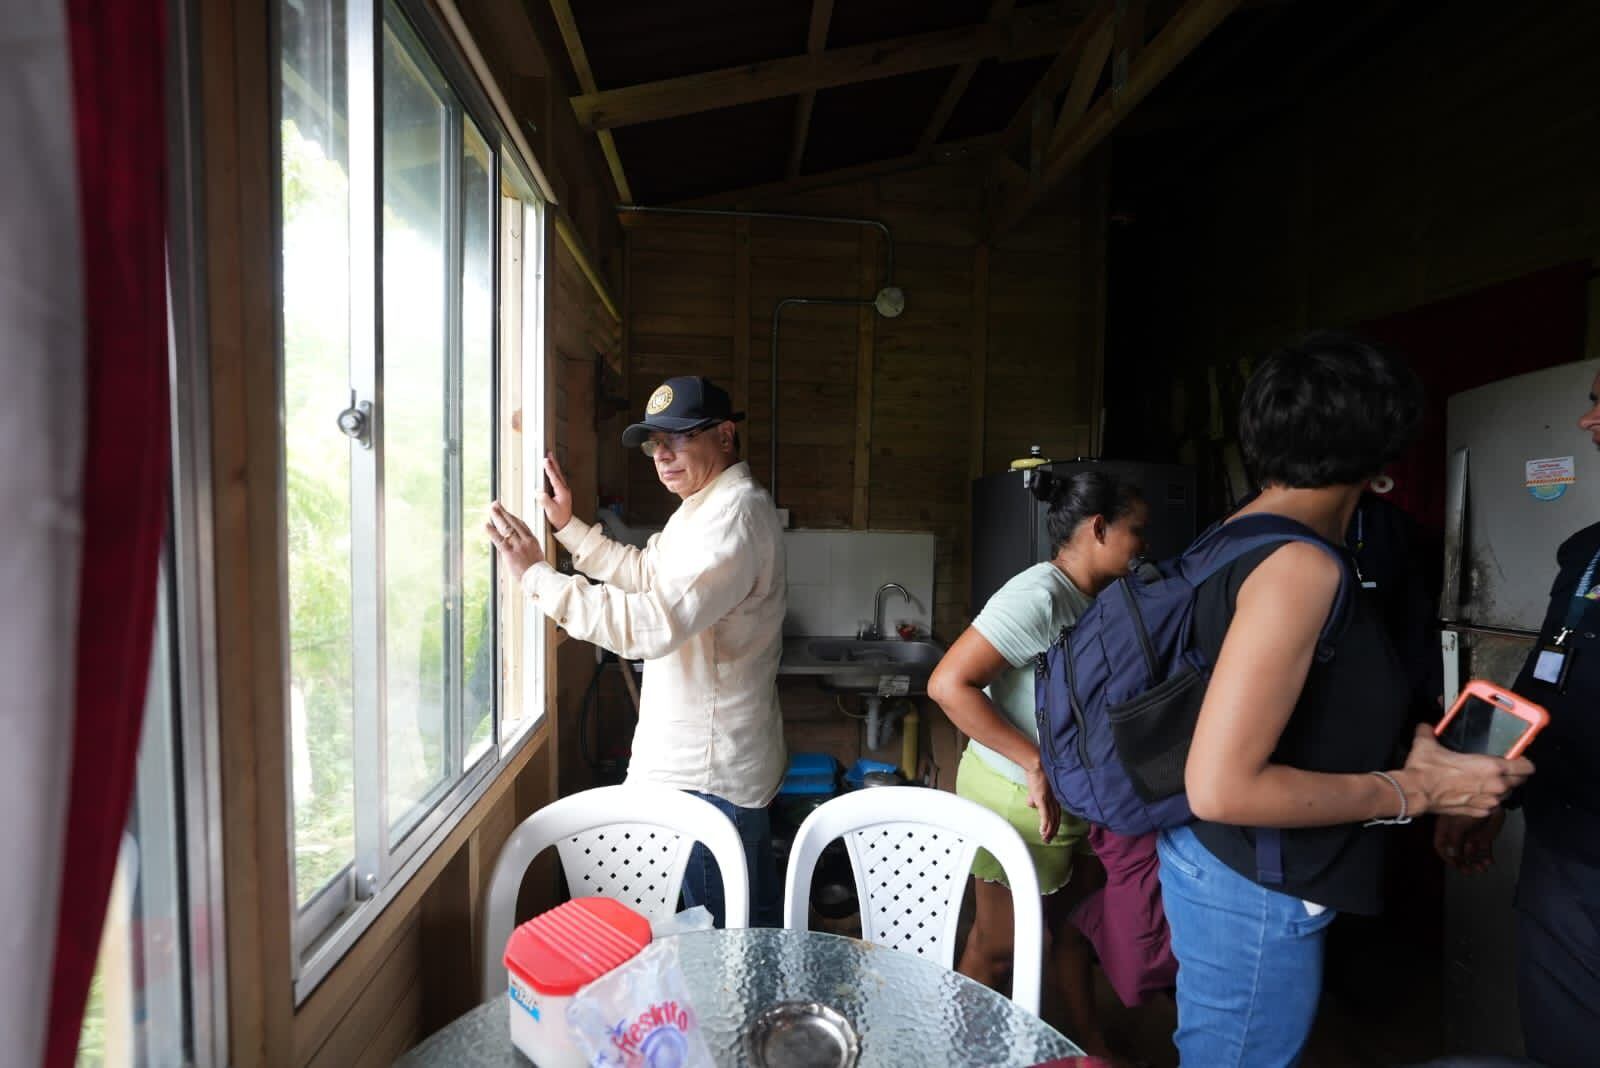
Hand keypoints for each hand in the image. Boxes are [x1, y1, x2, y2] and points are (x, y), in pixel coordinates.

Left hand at [485, 501, 544, 582]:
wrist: (539, 579)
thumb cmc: (538, 572)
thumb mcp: (537, 557)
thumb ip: (528, 550)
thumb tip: (521, 550)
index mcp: (532, 541)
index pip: (522, 525)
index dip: (513, 518)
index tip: (508, 513)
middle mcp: (525, 540)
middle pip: (513, 522)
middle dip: (503, 512)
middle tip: (496, 505)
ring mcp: (518, 545)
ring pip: (506, 527)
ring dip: (497, 517)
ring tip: (491, 509)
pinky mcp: (510, 552)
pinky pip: (499, 539)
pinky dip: (492, 531)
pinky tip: (486, 525)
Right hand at [539, 455, 573, 530]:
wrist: (566, 524)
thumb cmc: (560, 518)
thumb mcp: (551, 510)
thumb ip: (545, 501)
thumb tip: (539, 493)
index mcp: (562, 492)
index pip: (554, 478)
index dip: (549, 469)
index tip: (546, 461)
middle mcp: (564, 490)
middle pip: (558, 473)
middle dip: (553, 463)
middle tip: (549, 454)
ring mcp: (563, 490)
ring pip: (558, 475)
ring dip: (554, 466)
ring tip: (549, 458)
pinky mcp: (561, 492)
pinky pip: (557, 479)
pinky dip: (554, 472)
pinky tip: (551, 470)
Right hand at [1023, 761, 1060, 843]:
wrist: (1037, 764)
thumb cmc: (1038, 773)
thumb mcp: (1037, 788)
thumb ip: (1035, 797)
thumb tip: (1031, 804)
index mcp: (1056, 798)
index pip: (1057, 815)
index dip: (1054, 825)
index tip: (1051, 834)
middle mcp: (1055, 800)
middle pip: (1056, 820)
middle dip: (1052, 832)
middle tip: (1048, 841)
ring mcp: (1049, 800)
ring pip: (1051, 819)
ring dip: (1048, 831)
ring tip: (1045, 839)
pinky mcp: (1043, 799)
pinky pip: (1045, 815)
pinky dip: (1044, 824)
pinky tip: (1042, 832)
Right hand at [1400, 724, 1532, 818]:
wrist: (1415, 793)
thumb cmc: (1426, 770)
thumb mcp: (1428, 743)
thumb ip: (1429, 731)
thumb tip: (1425, 726)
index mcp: (1491, 766)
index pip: (1527, 767)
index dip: (1523, 761)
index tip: (1516, 759)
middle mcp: (1495, 786)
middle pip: (1520, 781)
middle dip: (1513, 775)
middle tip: (1499, 768)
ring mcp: (1488, 802)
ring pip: (1506, 794)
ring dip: (1500, 788)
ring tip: (1484, 781)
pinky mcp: (1478, 812)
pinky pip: (1491, 806)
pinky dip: (1486, 800)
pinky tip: (1473, 793)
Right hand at [1434, 808, 1505, 873]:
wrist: (1491, 803)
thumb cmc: (1470, 811)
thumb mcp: (1457, 826)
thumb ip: (1454, 842)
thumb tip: (1453, 856)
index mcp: (1446, 829)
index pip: (1441, 846)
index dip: (1446, 856)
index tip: (1454, 864)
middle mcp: (1457, 835)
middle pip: (1456, 853)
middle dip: (1462, 863)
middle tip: (1468, 871)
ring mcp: (1471, 836)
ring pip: (1471, 854)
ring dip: (1475, 862)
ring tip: (1482, 868)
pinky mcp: (1484, 837)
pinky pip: (1484, 851)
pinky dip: (1487, 857)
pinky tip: (1489, 862)